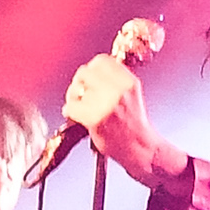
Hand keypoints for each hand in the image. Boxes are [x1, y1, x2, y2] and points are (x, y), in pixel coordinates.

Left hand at [61, 45, 176, 185]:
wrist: (139, 148)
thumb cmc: (134, 125)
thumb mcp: (131, 94)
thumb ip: (114, 79)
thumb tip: (92, 71)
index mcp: (128, 82)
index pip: (101, 60)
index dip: (91, 68)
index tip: (89, 76)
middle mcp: (118, 91)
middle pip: (85, 72)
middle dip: (79, 82)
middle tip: (80, 91)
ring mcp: (106, 105)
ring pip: (76, 89)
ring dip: (72, 96)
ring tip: (78, 105)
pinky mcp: (95, 119)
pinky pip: (71, 107)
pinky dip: (70, 111)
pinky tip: (76, 115)